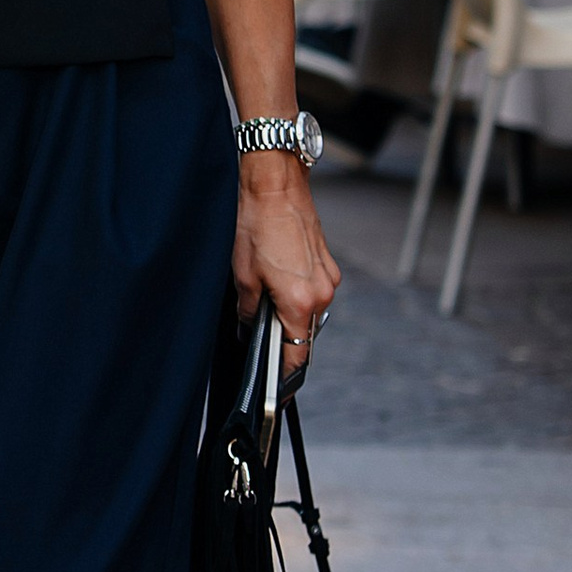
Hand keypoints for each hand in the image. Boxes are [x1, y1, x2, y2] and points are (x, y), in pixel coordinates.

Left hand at [234, 158, 340, 380]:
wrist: (276, 184)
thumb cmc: (257, 223)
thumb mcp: (243, 274)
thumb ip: (248, 310)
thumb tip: (248, 327)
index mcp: (301, 300)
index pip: (298, 352)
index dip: (287, 373)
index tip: (279, 387)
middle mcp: (322, 291)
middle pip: (304, 331)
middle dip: (283, 336)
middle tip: (259, 336)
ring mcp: (328, 276)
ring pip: (308, 309)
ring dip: (289, 311)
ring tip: (264, 297)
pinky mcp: (327, 263)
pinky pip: (312, 289)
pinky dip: (296, 293)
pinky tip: (276, 279)